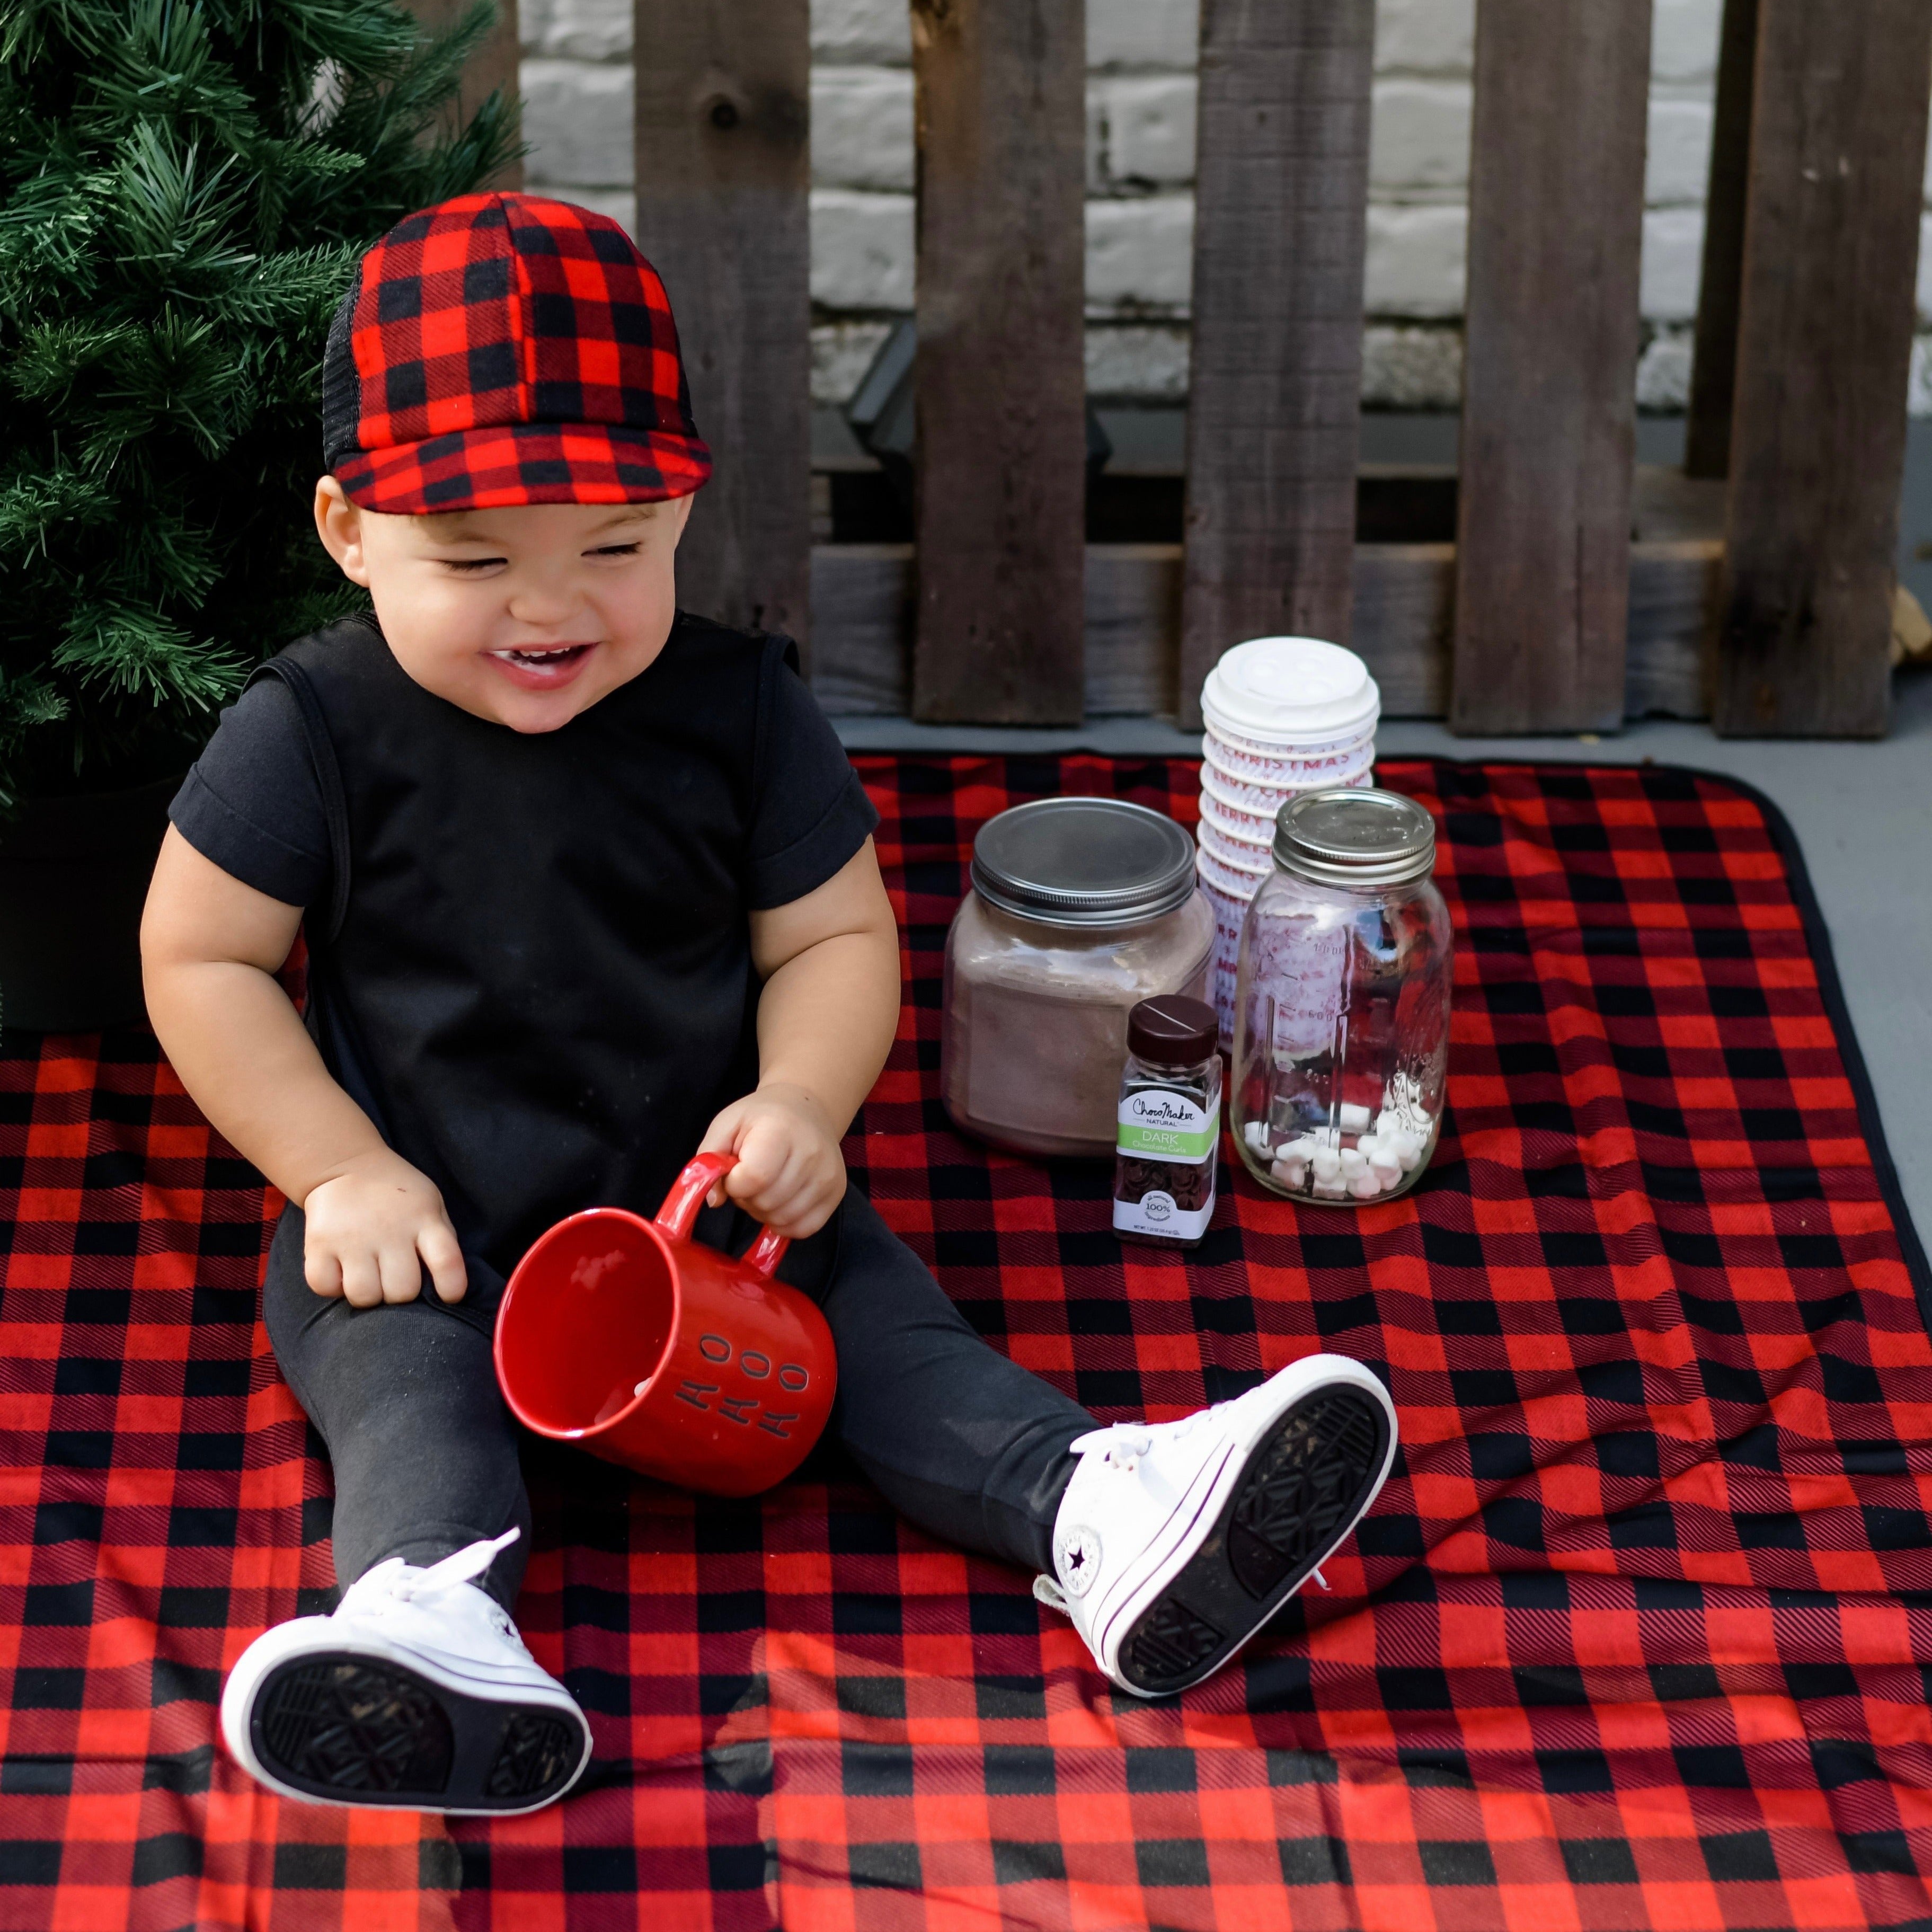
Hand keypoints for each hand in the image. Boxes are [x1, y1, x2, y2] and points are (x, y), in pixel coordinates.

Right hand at [301, 1149, 466, 1307]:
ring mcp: (352, 1237)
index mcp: (423, 1220)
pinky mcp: (318, 1243)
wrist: (345, 1165)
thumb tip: (444, 1284)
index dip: (452, 1288)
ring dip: (367, 1295)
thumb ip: (441, 1240)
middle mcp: (389, 1230)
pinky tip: (341, 1271)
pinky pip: (325, 1287)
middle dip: (399, 1294)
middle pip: (402, 1291)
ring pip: (364, 1296)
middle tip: (392, 1278)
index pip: (447, 1261)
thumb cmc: (396, 1196)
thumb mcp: (430, 1205)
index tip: (449, 1297)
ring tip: (367, 1277)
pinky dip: (332, 1286)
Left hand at [697, 1083, 846, 1239]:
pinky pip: (803, 1228)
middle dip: (747, 1196)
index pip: (753, 1178)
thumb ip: (709, 1159)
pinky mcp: (837, 1192)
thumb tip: (714, 1200)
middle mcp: (811, 1153)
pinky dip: (784, 1222)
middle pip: (766, 1202)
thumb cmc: (761, 1118)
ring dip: (764, 1211)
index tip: (734, 1170)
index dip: (734, 1183)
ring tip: (766, 1186)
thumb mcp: (726, 1125)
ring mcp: (828, 1175)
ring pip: (782, 1219)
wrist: (806, 1108)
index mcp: (781, 1130)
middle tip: (751, 1176)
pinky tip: (780, 1200)